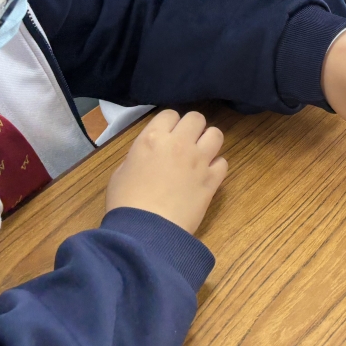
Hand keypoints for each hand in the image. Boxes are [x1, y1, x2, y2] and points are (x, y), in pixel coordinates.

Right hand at [105, 110, 226, 233]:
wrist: (145, 232)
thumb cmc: (125, 203)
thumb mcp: (122, 172)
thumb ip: (140, 155)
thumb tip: (151, 155)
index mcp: (153, 138)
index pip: (170, 114)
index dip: (169, 124)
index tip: (166, 136)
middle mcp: (179, 143)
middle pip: (196, 118)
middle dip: (191, 128)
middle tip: (185, 144)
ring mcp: (199, 160)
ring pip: (216, 134)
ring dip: (208, 142)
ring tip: (200, 155)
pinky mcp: (212, 180)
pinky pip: (223, 162)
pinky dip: (216, 167)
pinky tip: (206, 176)